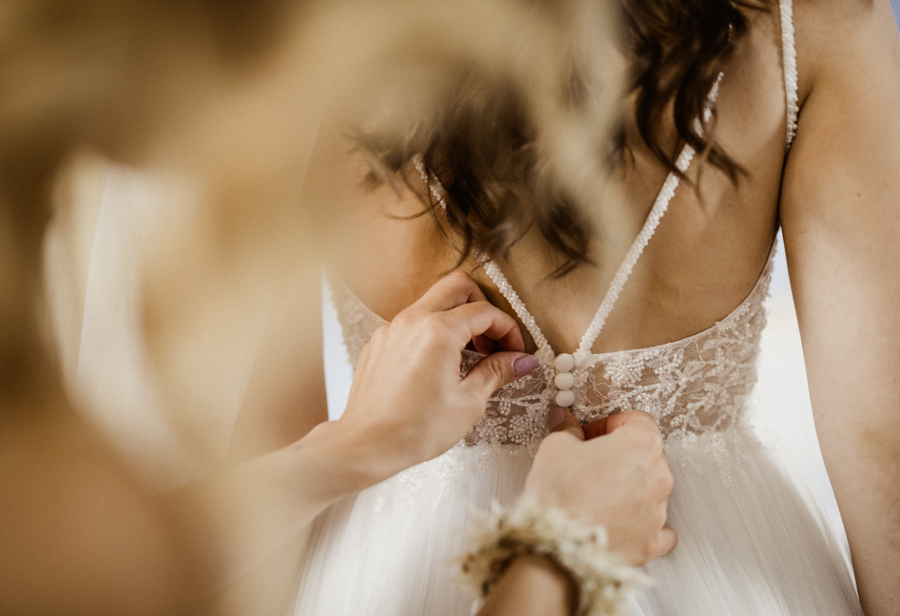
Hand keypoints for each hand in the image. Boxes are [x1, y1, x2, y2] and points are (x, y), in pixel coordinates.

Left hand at [337, 271, 538, 478]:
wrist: (366, 445)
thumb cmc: (414, 430)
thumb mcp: (468, 403)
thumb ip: (496, 372)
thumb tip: (521, 361)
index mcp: (438, 331)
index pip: (485, 312)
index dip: (509, 329)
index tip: (515, 351)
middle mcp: (412, 320)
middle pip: (458, 286)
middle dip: (482, 307)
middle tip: (492, 340)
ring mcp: (391, 329)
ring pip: (432, 302)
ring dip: (456, 319)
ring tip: (468, 357)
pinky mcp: (379, 342)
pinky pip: (412, 323)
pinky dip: (432, 332)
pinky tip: (438, 366)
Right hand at [524, 408, 676, 565]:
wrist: (558, 549)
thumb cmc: (559, 497)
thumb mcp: (554, 449)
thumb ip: (567, 430)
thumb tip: (566, 423)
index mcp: (640, 446)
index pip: (637, 420)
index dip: (611, 424)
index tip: (593, 434)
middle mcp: (658, 478)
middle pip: (646, 454)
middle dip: (620, 455)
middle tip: (590, 462)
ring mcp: (657, 512)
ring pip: (651, 489)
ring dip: (629, 486)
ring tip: (595, 494)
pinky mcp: (650, 542)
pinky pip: (658, 528)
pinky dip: (642, 523)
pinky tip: (623, 520)